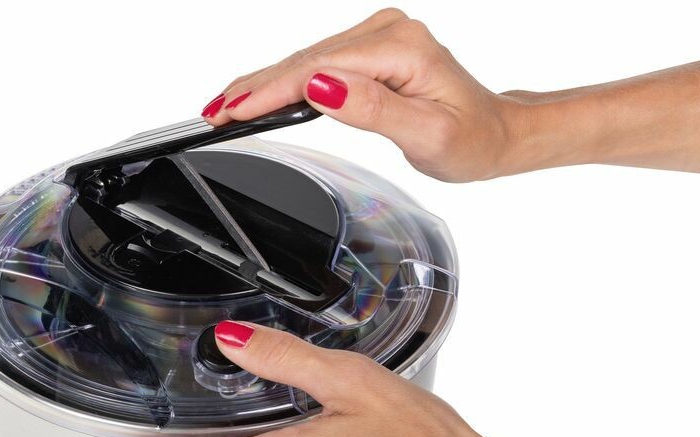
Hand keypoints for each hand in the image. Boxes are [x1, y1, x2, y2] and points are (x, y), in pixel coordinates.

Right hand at [200, 8, 525, 182]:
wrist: (491, 131)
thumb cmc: (470, 137)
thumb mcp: (427, 134)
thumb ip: (373, 108)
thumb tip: (321, 86)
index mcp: (401, 47)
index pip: (318, 68)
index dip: (270, 92)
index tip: (234, 112)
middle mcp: (386, 32)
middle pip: (305, 59)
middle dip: (254, 87)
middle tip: (212, 113)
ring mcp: (377, 36)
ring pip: (305, 59)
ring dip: (262, 83)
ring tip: (223, 106)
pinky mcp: (369, 48)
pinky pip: (317, 62)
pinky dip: (284, 80)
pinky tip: (260, 92)